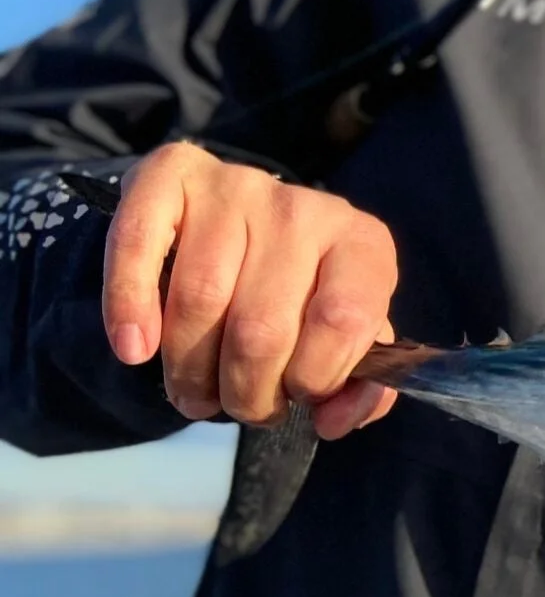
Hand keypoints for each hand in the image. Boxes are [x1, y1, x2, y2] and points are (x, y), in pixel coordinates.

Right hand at [101, 141, 400, 439]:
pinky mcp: (174, 174)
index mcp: (362, 244)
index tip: (297, 399)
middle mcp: (304, 207)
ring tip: (194, 396)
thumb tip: (333, 421)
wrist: (234, 224)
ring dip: (190, 370)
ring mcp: (238, 186)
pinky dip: (130, 305)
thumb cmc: (297, 296)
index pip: (344, 319)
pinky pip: (139, 243)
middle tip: (240, 409)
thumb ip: (357, 385)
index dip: (316, 377)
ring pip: (199, 299)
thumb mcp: (343, 337)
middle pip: (262, 325)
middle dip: (246, 391)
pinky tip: (135, 349)